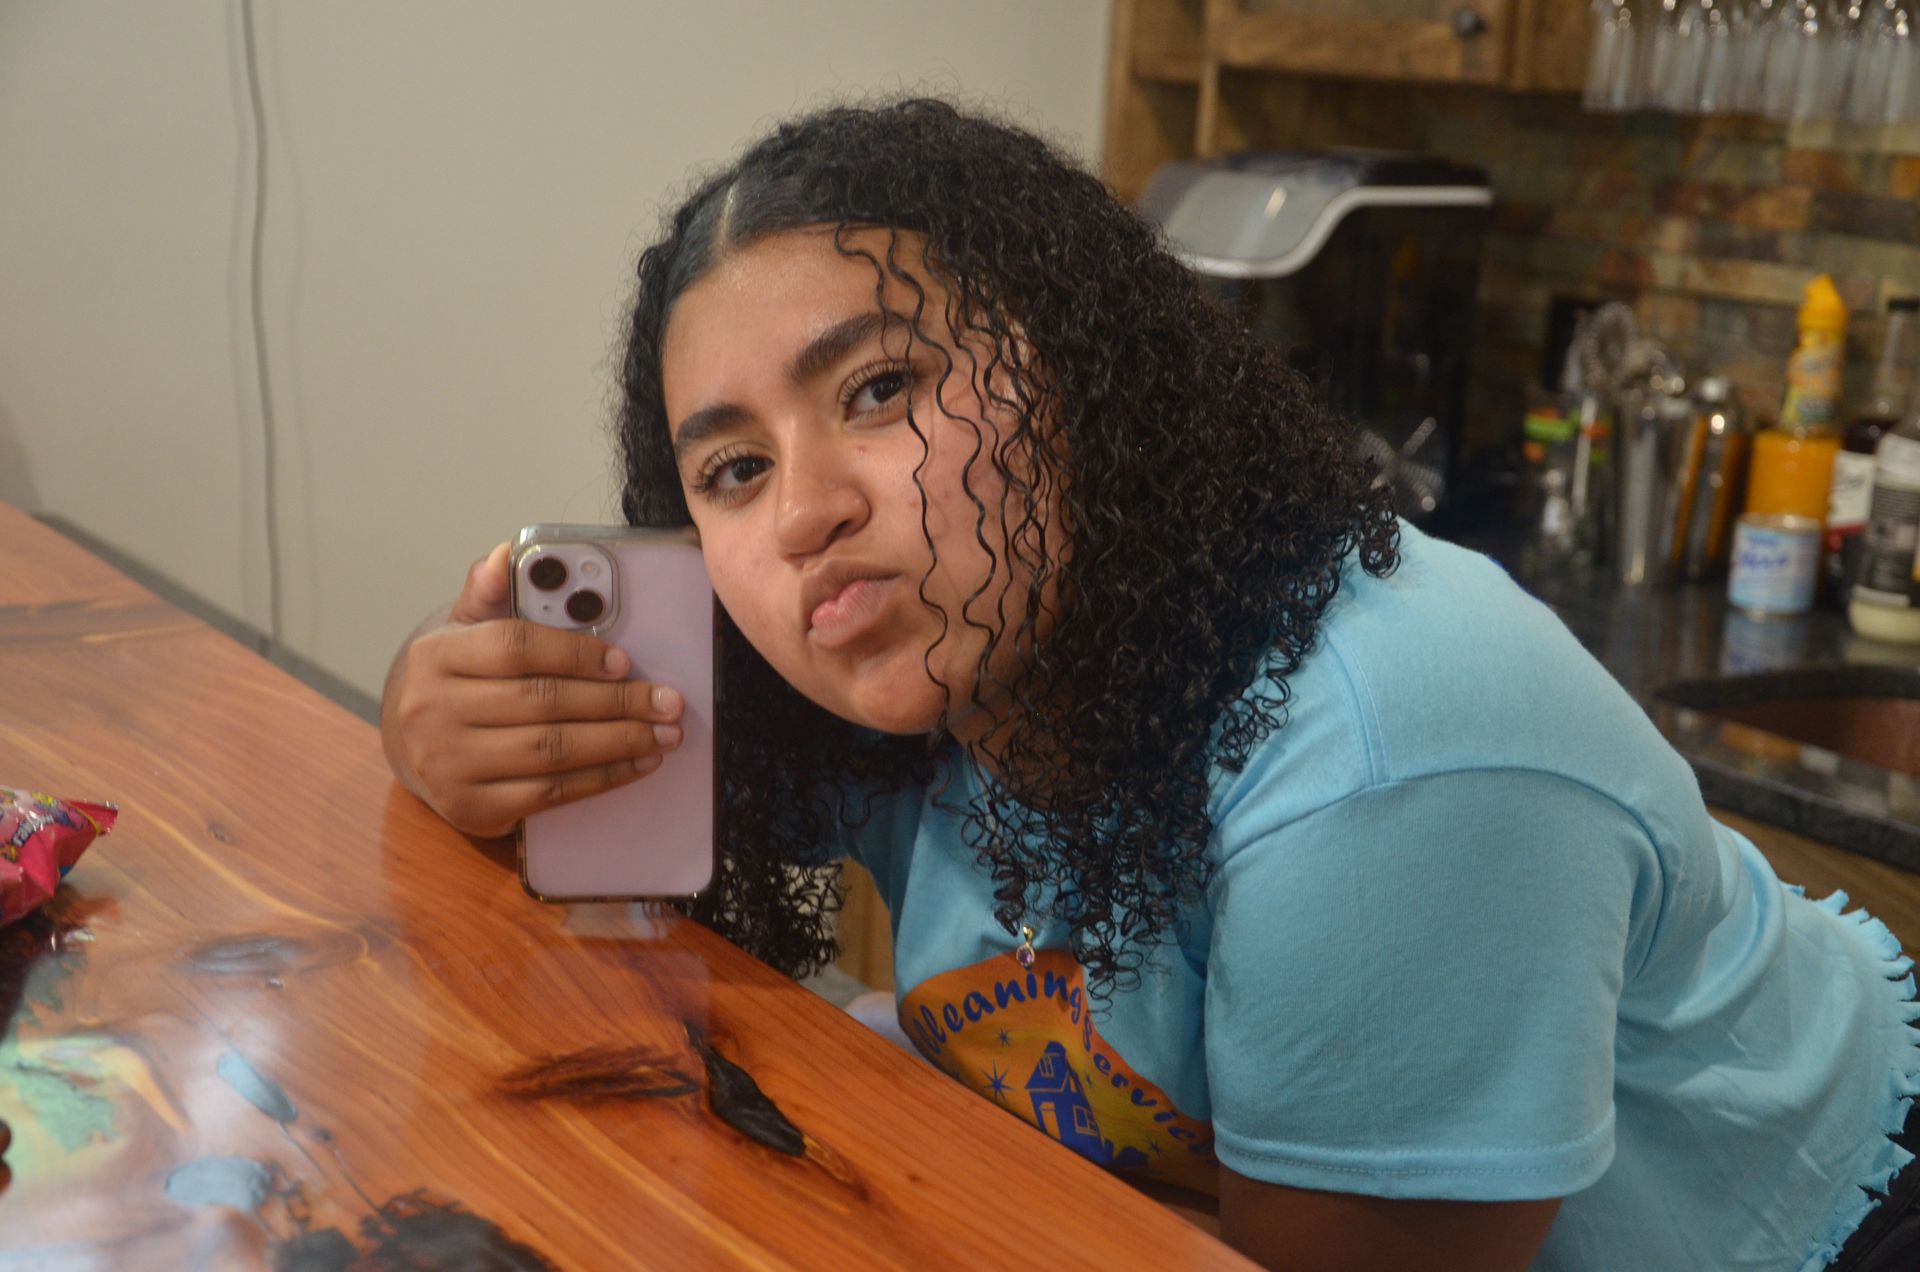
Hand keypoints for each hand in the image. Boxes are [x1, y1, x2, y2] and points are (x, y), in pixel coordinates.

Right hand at [379, 543, 684, 836]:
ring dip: (618, 743)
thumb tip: (505, 554)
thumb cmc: (454, 679)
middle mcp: (434, 711)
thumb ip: (489, 593)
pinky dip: (601, 779)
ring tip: (663, 734)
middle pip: (542, 703)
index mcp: (436, 655)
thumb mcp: (462, 629)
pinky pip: (549, 794)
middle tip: (668, 702)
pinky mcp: (471, 809)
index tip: (624, 661)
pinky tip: (636, 764)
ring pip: (551, 751)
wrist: (408, 744)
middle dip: (616, 702)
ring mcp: (449, 765)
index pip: (514, 648)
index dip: (575, 654)